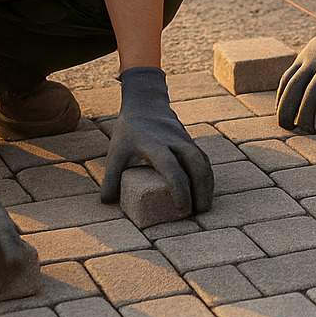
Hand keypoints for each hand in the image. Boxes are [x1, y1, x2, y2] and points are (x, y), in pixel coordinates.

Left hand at [100, 67, 214, 213]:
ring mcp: (185, 140)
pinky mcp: (191, 141)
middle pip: (196, 164)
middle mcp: (174, 142)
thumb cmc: (129, 132)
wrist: (146, 104)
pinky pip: (204, 159)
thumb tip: (107, 202)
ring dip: (208, 184)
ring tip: (205, 206)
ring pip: (203, 161)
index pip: (171, 168)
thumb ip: (110, 176)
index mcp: (155, 145)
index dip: (179, 188)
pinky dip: (207, 176)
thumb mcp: (115, 151)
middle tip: (200, 212)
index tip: (182, 208)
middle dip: (202, 188)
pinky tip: (205, 191)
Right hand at [277, 0, 315, 131]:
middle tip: (289, 130)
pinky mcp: (301, 57)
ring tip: (283, 122)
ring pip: (286, 83)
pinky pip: (287, 76)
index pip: (311, 96)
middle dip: (287, 111)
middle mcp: (311, 64)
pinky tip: (282, 105)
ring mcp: (303, 60)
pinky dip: (282, 92)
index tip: (311, 130)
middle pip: (292, 90)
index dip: (307, 115)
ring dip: (281, 103)